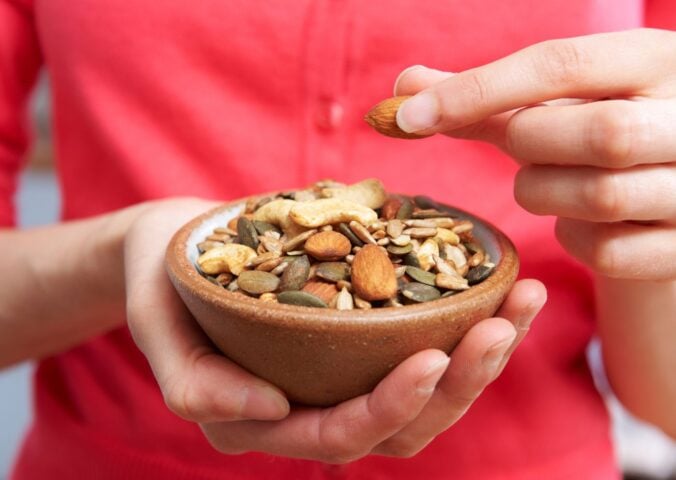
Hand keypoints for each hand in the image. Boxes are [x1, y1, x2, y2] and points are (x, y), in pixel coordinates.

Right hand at [124, 197, 545, 461]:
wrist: (175, 245)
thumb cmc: (162, 283)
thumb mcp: (156, 324)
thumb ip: (193, 382)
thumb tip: (267, 410)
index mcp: (266, 420)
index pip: (341, 435)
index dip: (390, 407)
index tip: (431, 357)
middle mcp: (315, 406)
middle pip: (405, 424)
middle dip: (459, 384)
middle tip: (498, 327)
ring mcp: (344, 371)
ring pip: (430, 388)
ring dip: (482, 353)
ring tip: (522, 301)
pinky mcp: (363, 333)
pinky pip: (425, 338)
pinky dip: (470, 315)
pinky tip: (505, 282)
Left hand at [394, 28, 675, 280]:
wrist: (670, 188)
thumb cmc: (596, 133)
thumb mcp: (555, 103)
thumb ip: (485, 96)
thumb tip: (402, 88)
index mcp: (657, 60)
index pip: (561, 64)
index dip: (476, 90)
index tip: (408, 116)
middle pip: (597, 132)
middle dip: (530, 144)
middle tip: (520, 145)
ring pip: (600, 196)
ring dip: (544, 192)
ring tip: (549, 180)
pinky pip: (608, 251)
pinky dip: (572, 239)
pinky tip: (576, 220)